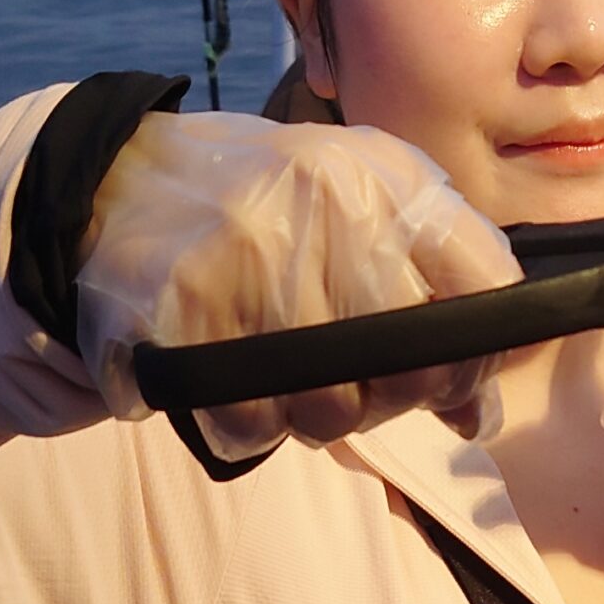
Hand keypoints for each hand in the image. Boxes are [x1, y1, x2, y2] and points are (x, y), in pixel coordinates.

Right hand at [75, 112, 522, 461]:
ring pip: (334, 411)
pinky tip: (236, 376)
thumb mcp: (362, 213)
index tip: (452, 372)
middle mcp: (326, 213)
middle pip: (412, 370)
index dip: (478, 353)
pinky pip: (256, 425)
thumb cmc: (265, 209)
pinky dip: (251, 422)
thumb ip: (437, 298)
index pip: (485, 285)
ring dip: (315, 412)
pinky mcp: (190, 316)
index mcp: (380, 179)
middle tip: (348, 373)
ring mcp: (255, 265)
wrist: (117, 187)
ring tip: (285, 367)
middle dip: (391, 396)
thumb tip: (476, 419)